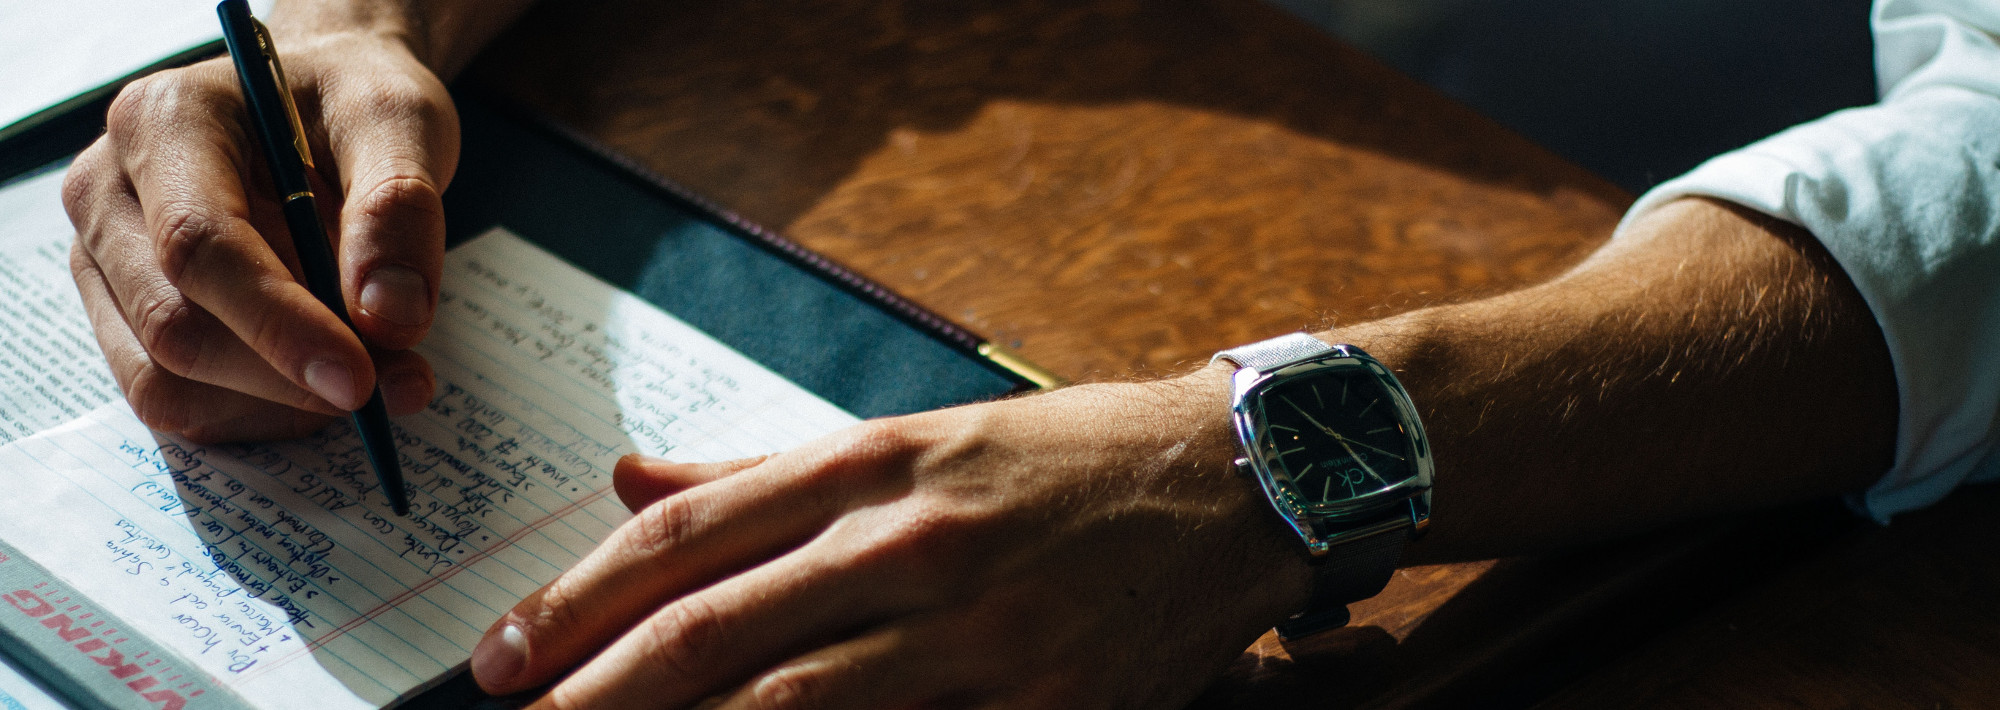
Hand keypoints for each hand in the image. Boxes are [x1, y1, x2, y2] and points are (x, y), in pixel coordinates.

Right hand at [62, 19, 457, 440]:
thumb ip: (398, 208)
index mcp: (164, 121)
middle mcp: (109, 191)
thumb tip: (389, 318)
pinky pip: (180, 400)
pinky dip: (263, 413)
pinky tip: (325, 383)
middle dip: (291, 376)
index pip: (198, 246)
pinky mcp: (128, 315)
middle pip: (175, 326)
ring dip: (281, 406)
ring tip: (382, 375)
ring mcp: (106, 260)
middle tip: (401, 384)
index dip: (279, 324)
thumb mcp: (399, 120)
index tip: (361, 378)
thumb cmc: (351, 101)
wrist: (321, 101)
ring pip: (168, 381)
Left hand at [469, 368, 1312, 708]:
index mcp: (873, 462)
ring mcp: (978, 636)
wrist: (1227, 486)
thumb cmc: (1061, 459)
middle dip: (592, 693)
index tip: (502, 657)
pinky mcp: (1041, 709)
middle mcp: (911, 542)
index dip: (574, 602)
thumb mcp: (915, 434)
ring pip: (790, 708)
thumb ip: (763, 469)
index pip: (686, 536)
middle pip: (713, 632)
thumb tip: (628, 485)